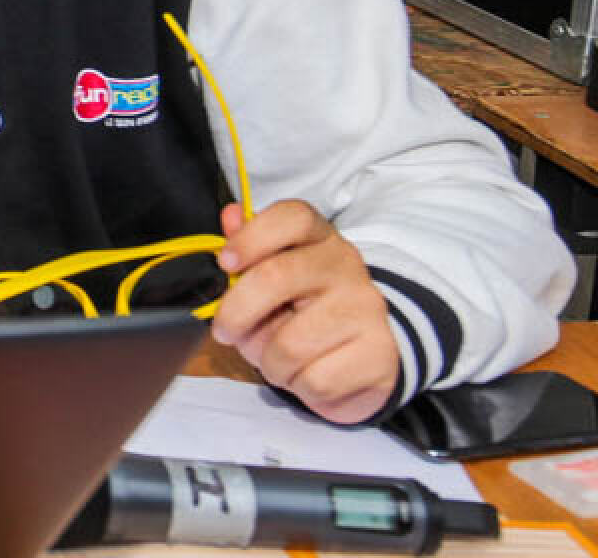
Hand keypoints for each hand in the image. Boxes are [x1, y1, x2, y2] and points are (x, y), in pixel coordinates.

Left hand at [211, 201, 398, 424]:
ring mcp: (368, 309)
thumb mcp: (274, 278)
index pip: (293, 217)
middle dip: (236, 312)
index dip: (252, 236)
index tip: (226, 263)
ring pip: (290, 344)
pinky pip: (316, 380)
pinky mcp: (380, 354)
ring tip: (278, 362)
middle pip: (277, 276)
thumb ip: (249, 251)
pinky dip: (299, 387)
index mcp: (320, 238)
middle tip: (224, 331)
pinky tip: (308, 377)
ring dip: (270, 363)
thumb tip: (231, 216)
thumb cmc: (305, 313)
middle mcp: (347, 266)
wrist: (365, 357)